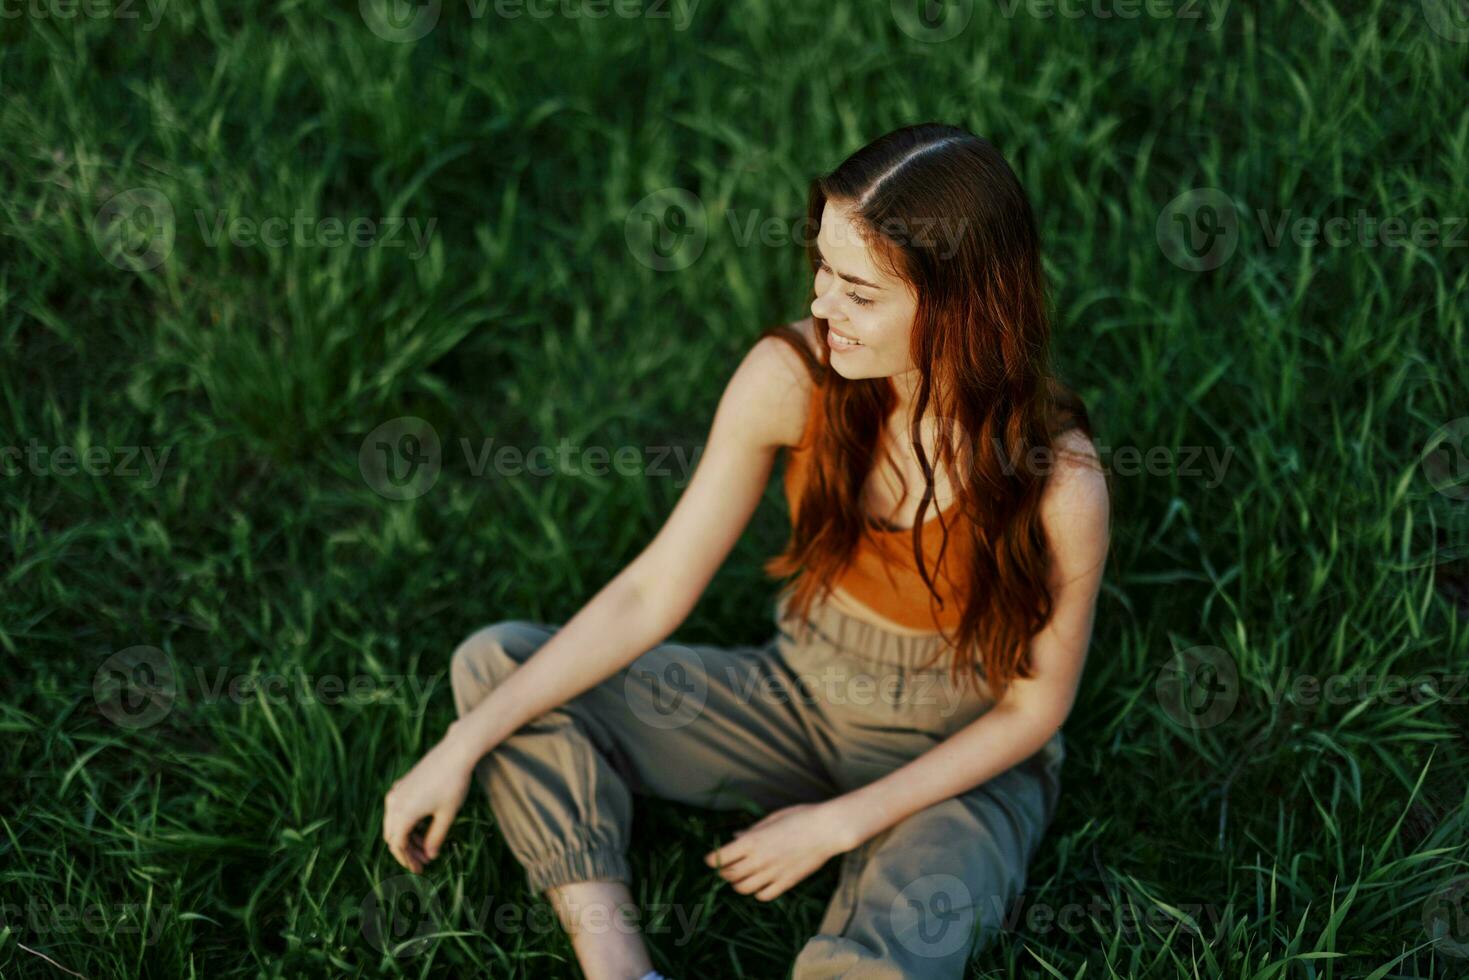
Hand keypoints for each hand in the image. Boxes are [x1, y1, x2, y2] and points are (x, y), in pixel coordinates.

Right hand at [383, 729, 476, 872]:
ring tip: (427, 845)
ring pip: (394, 823)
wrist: (454, 753)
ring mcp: (396, 792)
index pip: (398, 846)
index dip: (408, 860)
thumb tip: (430, 856)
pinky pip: (398, 810)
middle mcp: (394, 803)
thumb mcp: (447, 815)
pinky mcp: (402, 785)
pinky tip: (424, 826)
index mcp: (403, 813)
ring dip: (408, 837)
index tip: (420, 870)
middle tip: (424, 860)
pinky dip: (408, 823)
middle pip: (392, 836)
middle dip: (407, 851)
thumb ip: (436, 838)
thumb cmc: (453, 785)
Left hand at [703, 801, 858, 901]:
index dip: (712, 859)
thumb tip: (735, 837)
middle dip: (724, 872)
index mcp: (752, 840)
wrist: (828, 829)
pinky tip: (761, 883)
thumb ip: (752, 831)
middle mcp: (759, 859)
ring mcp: (772, 873)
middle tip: (727, 866)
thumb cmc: (801, 817)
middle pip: (729, 875)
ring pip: (742, 889)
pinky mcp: (786, 883)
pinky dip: (757, 892)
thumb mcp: (772, 819)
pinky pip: (763, 896)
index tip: (712, 858)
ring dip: (738, 883)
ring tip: (743, 875)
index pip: (720, 857)